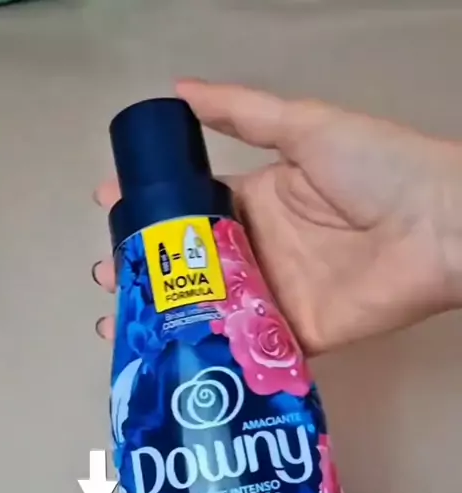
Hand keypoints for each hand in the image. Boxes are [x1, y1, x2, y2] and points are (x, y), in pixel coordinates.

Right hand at [93, 82, 461, 353]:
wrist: (437, 226)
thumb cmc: (377, 167)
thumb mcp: (305, 128)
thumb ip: (244, 113)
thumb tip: (178, 90)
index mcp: (260, 199)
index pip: (193, 208)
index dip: (153, 212)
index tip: (107, 213)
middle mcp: (262, 248)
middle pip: (193, 264)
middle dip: (147, 270)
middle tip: (107, 277)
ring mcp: (277, 295)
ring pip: (210, 309)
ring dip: (165, 315)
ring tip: (119, 322)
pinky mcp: (297, 334)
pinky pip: (248, 346)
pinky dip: (210, 352)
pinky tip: (169, 358)